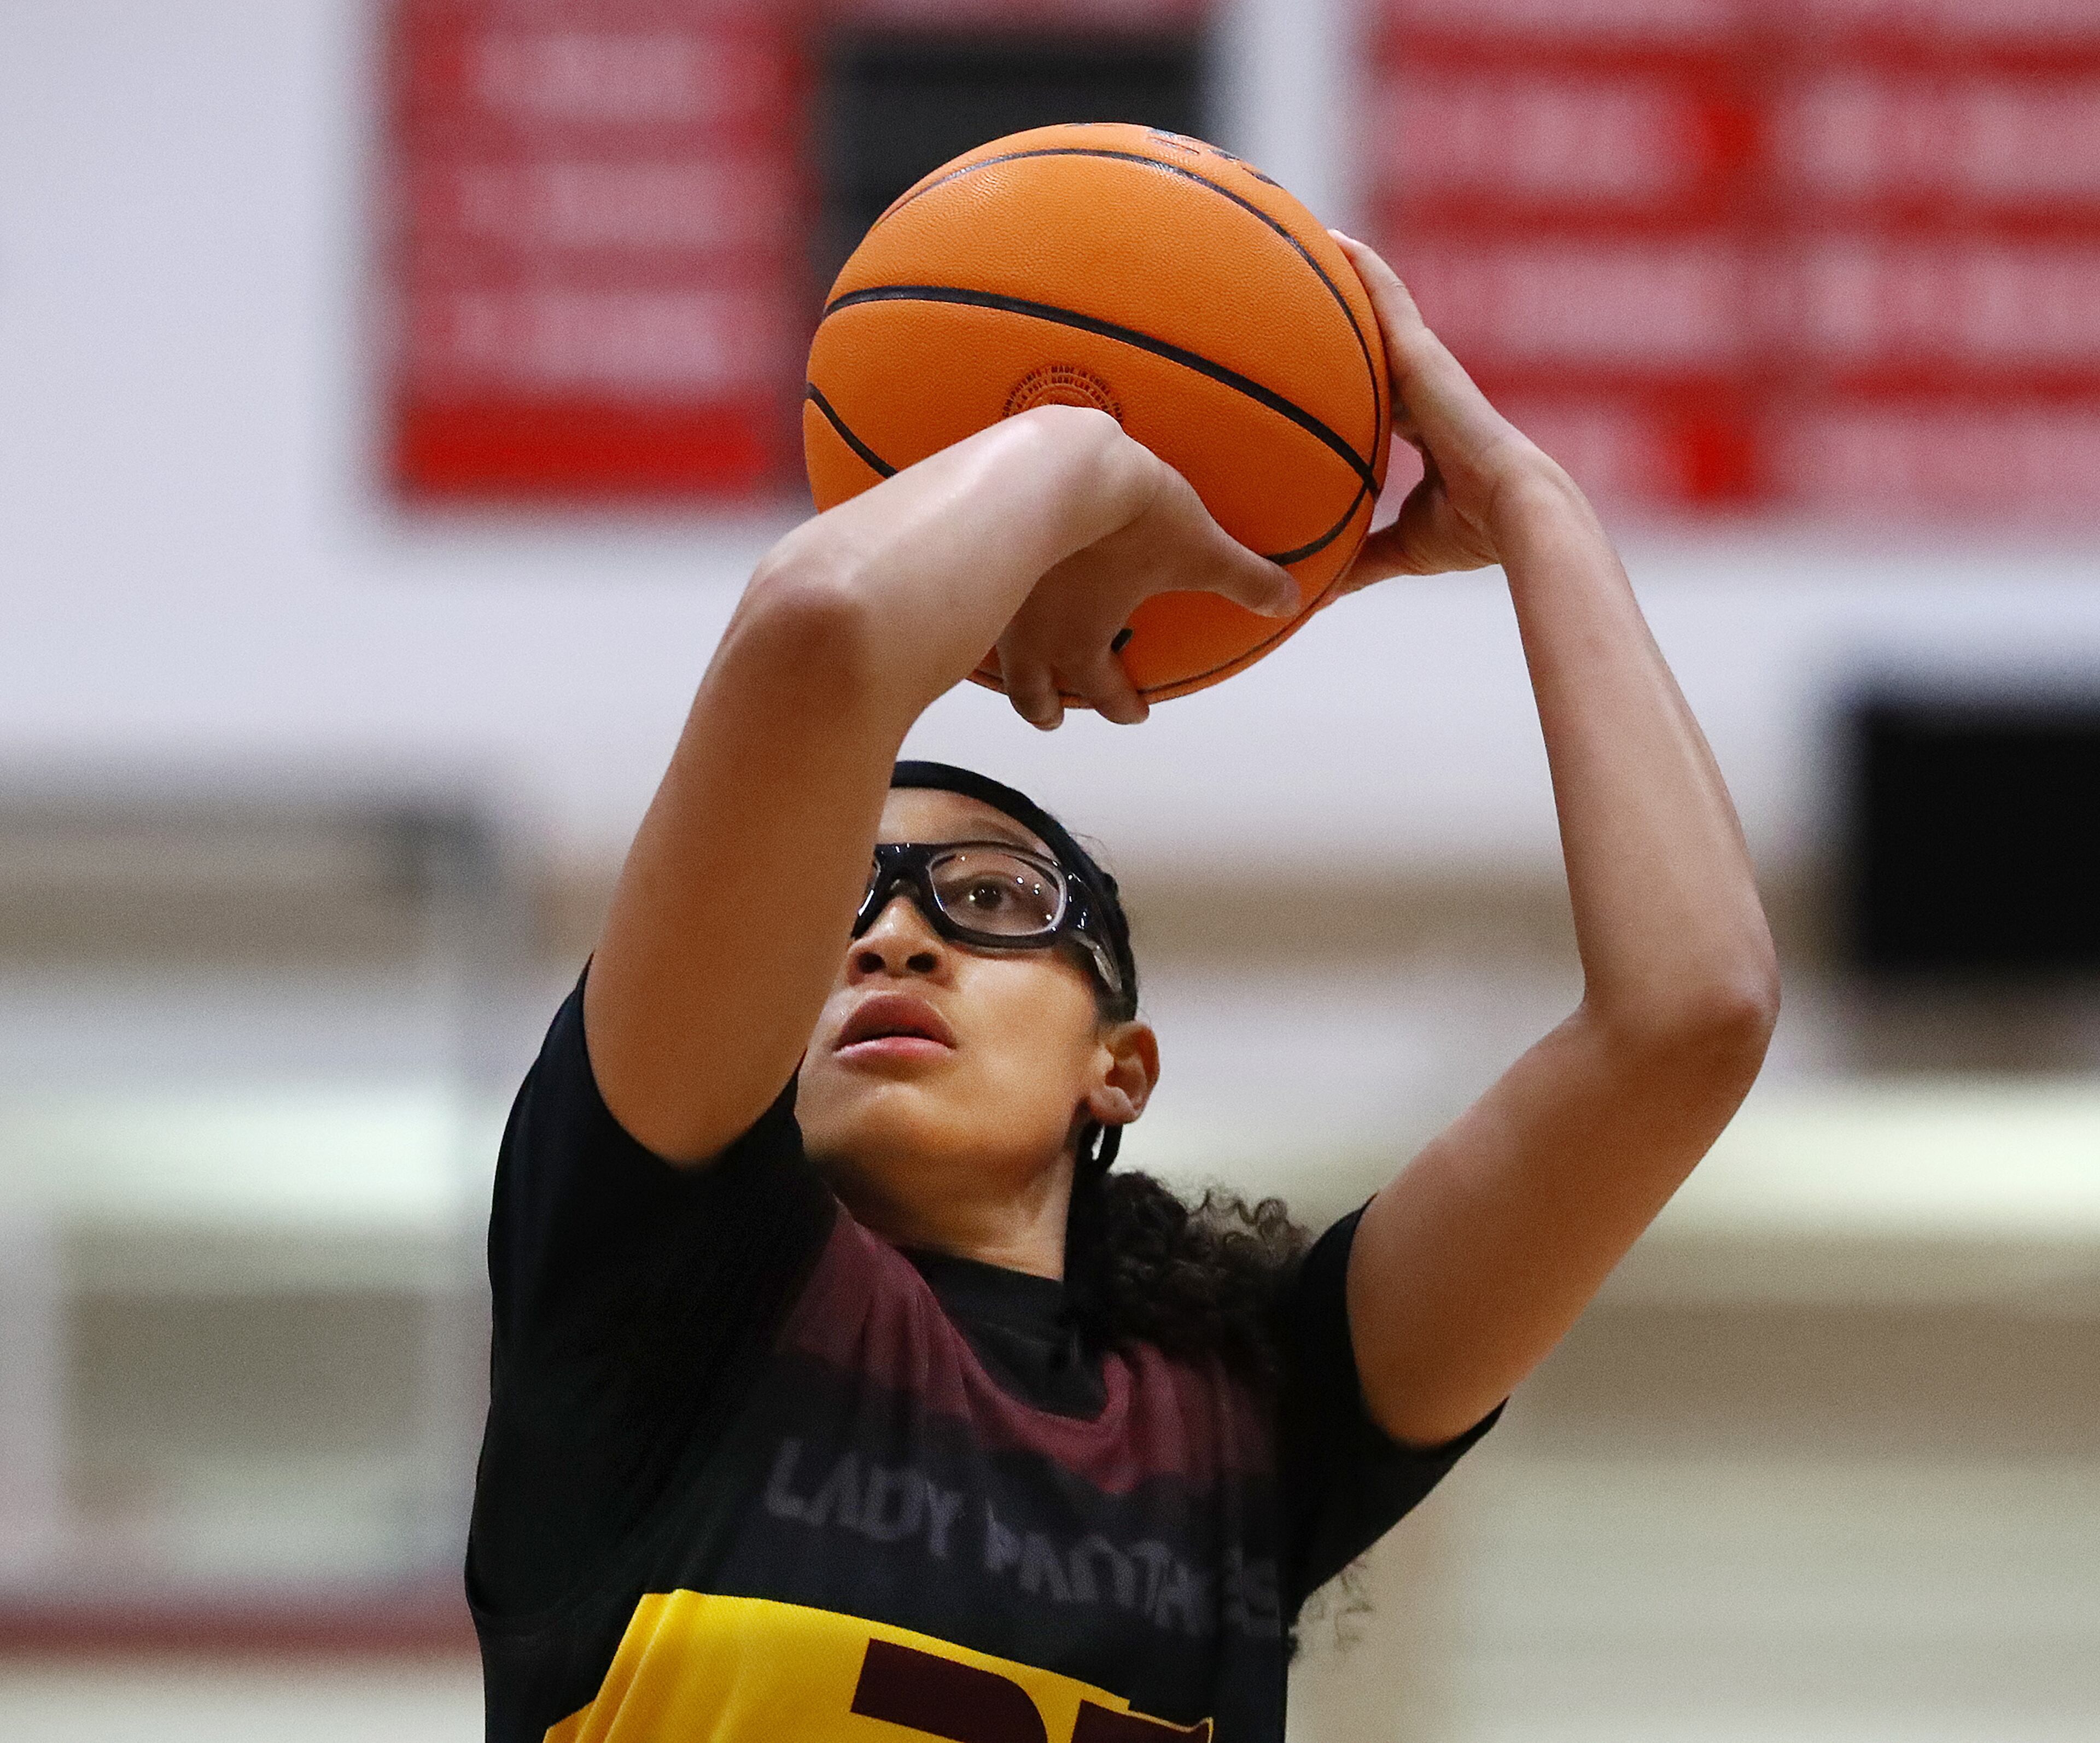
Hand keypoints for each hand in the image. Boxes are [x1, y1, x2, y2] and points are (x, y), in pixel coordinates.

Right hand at [994, 425, 1297, 728]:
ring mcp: (999, 598)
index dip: (1120, 707)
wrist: (1061, 467)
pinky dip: (991, 601)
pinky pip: (981, 594)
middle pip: (1030, 693)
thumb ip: (1244, 578)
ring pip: (997, 649)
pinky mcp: (978, 555)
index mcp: (1081, 644)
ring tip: (1021, 655)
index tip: (1133, 712)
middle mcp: (1033, 634)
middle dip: (1045, 707)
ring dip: (1011, 660)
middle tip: (1055, 714)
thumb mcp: (1200, 550)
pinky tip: (997, 587)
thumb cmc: (1130, 520)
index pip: (1101, 693)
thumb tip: (1288, 600)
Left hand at [1327, 233, 1579, 593]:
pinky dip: (1363, 268)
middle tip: (1298, 289)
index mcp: (1421, 428)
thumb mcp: (1404, 546)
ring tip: (1305, 238)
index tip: (1320, 368)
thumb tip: (1321, 595)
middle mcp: (1421, 390)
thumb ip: (1364, 560)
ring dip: (1348, 274)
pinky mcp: (1424, 354)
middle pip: (1373, 343)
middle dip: (1344, 316)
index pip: (1380, 394)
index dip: (1353, 378)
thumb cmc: (1471, 532)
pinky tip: (1332, 239)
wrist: (1516, 509)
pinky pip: (1388, 299)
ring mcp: (1425, 367)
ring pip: (1379, 307)